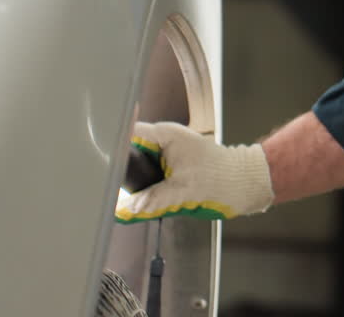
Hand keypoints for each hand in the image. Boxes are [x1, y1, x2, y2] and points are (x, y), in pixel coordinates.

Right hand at [115, 122, 273, 222]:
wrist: (245, 184)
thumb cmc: (222, 180)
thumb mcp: (182, 192)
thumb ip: (151, 200)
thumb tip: (124, 210)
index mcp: (166, 135)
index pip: (127, 133)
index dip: (111, 147)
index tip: (99, 162)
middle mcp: (164, 140)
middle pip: (129, 151)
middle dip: (122, 170)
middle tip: (114, 187)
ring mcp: (168, 152)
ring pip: (139, 166)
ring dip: (136, 182)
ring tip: (131, 194)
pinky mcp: (173, 166)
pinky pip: (150, 175)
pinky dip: (148, 188)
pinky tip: (146, 200)